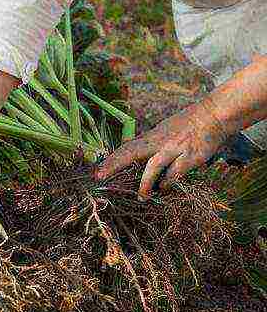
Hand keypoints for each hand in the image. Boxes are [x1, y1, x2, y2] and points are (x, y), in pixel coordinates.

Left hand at [95, 99, 228, 199]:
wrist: (214, 114)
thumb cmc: (187, 124)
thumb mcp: (163, 131)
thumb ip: (149, 144)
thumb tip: (131, 153)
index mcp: (151, 137)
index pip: (126, 148)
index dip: (111, 159)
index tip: (97, 172)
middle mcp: (159, 141)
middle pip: (130, 152)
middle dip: (113, 164)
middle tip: (100, 177)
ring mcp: (174, 148)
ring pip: (153, 166)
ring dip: (145, 184)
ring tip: (141, 197)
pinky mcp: (190, 156)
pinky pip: (175, 173)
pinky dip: (168, 182)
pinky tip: (165, 188)